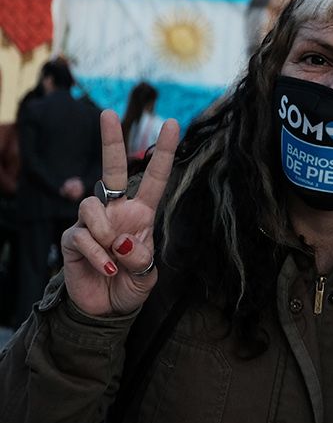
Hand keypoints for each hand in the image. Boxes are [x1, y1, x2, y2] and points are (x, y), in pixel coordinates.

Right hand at [60, 110, 179, 316]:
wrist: (106, 310)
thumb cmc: (130, 284)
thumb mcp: (146, 275)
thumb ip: (141, 259)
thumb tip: (123, 241)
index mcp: (142, 213)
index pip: (154, 178)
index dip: (163, 152)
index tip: (171, 122)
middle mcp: (116, 211)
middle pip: (111, 169)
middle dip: (111, 140)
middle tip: (108, 113)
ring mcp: (92, 223)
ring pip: (92, 205)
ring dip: (105, 232)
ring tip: (115, 258)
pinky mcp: (72, 239)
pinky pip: (83, 237)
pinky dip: (98, 255)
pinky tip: (106, 268)